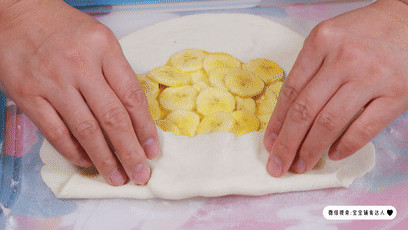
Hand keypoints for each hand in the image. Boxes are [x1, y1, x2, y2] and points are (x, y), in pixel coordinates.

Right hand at [0, 0, 158, 184]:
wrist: (17, 13)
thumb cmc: (64, 28)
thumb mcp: (100, 40)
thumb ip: (117, 73)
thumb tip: (136, 115)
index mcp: (104, 48)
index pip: (131, 96)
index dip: (145, 128)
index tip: (153, 150)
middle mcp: (80, 65)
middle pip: (112, 118)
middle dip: (129, 151)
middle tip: (141, 173)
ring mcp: (53, 81)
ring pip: (85, 129)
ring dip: (104, 158)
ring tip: (117, 177)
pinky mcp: (28, 94)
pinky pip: (55, 131)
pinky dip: (72, 151)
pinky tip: (86, 161)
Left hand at [264, 0, 407, 176]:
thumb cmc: (363, 33)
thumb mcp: (329, 39)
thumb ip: (309, 70)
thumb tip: (287, 115)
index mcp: (321, 43)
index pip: (291, 91)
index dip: (277, 122)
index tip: (269, 143)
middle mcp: (343, 59)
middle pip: (305, 110)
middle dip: (287, 143)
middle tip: (278, 165)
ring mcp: (371, 77)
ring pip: (330, 123)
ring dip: (311, 149)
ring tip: (301, 165)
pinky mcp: (396, 94)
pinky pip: (364, 128)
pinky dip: (346, 146)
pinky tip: (333, 154)